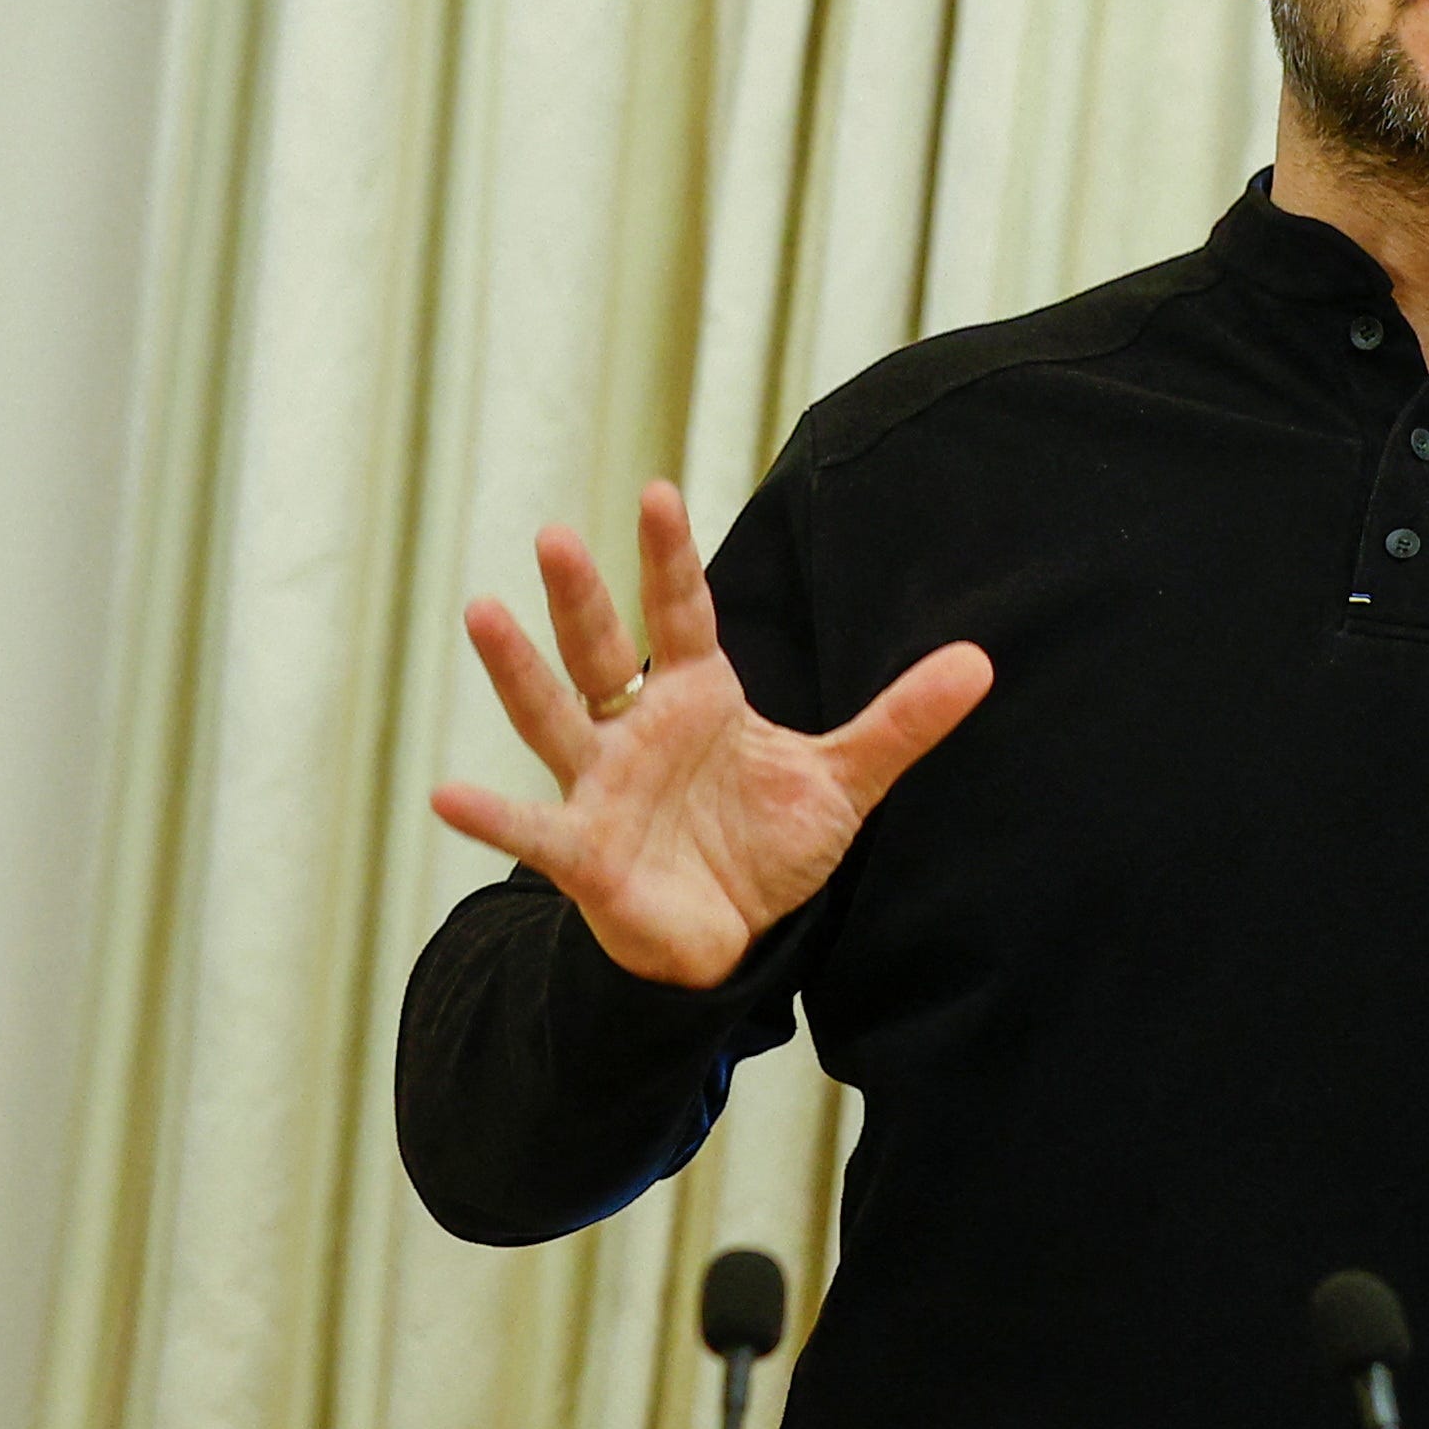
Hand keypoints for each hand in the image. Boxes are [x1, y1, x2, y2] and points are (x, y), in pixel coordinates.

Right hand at [428, 481, 992, 989]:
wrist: (730, 937)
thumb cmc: (766, 846)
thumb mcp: (843, 780)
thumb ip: (902, 720)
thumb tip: (981, 662)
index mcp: (697, 698)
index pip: (681, 612)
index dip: (669, 556)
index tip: (655, 491)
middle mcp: (637, 729)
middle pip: (603, 649)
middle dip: (581, 597)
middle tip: (553, 533)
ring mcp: (602, 786)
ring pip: (552, 717)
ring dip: (517, 670)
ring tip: (481, 612)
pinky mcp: (584, 853)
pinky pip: (531, 832)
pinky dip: (491, 816)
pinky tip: (446, 795)